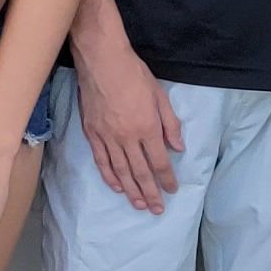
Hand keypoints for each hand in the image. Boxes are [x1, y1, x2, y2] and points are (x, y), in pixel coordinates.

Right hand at [76, 37, 181, 213]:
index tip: (172, 190)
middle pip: (140, 172)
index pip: (159, 161)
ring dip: (131, 190)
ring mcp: (107, 137)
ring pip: (120, 171)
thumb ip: (170, 124)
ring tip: (139, 205)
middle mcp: (127, 137)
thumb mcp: (160, 96)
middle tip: (156, 209)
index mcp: (147, 128)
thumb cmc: (134, 74)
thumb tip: (178, 147)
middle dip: (150, 192)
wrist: (102, 61)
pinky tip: (116, 187)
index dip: (167, 179)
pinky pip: (101, 160)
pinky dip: (109, 176)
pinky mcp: (92, 133)